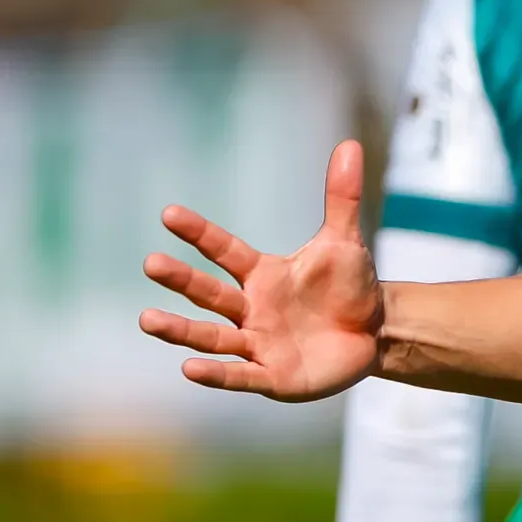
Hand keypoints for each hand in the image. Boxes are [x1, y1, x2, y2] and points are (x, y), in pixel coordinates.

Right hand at [141, 141, 385, 399]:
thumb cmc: (350, 288)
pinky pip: (240, 375)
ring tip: (147, 320)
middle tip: (150, 264)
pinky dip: (217, 374)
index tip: (170, 214)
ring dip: (180, 330)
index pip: (224, 250)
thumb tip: (349, 144)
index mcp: (261, 274)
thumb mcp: (344, 243)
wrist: (374, 334)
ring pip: (212, 336)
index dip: (200, 234)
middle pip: (208, 292)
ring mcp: (258, 343)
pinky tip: (189, 368)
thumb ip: (341, 198)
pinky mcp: (273, 376)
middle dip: (181, 280)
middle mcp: (251, 308)